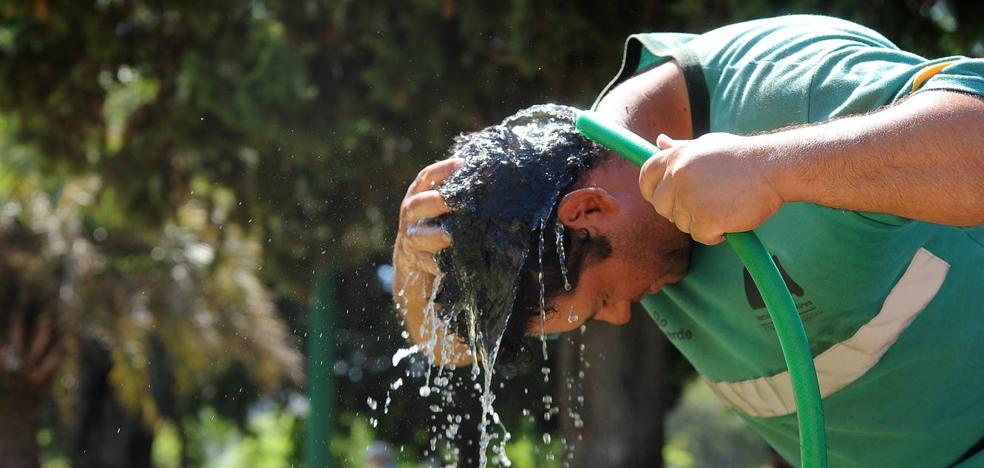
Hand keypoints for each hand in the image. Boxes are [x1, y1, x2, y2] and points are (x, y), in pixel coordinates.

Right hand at [395, 158, 461, 274]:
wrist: (412, 265)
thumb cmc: (436, 229)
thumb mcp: (442, 210)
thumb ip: (456, 196)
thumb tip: (489, 175)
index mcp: (419, 197)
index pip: (427, 177)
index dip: (443, 169)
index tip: (463, 164)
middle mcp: (411, 216)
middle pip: (418, 205)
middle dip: (435, 202)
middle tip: (451, 202)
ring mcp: (410, 239)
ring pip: (418, 236)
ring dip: (433, 236)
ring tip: (448, 237)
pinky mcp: (414, 262)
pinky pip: (423, 263)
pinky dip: (435, 264)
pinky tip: (447, 265)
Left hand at [638, 133, 783, 244]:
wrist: (774, 167)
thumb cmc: (742, 157)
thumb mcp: (707, 145)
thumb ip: (681, 148)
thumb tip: (659, 142)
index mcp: (676, 157)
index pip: (646, 177)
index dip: (651, 191)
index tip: (661, 199)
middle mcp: (678, 176)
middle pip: (661, 206)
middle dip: (677, 211)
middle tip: (703, 206)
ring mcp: (691, 198)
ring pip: (682, 223)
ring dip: (700, 222)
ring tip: (723, 208)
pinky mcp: (706, 218)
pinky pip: (700, 236)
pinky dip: (714, 234)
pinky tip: (730, 220)